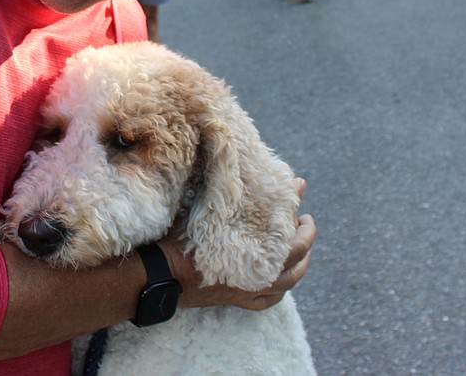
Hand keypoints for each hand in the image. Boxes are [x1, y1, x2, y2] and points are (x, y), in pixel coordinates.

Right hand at [161, 178, 315, 310]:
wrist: (161, 274)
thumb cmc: (181, 237)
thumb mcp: (206, 207)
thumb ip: (227, 191)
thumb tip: (234, 164)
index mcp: (255, 250)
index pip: (291, 233)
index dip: (296, 210)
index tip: (298, 188)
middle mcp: (259, 274)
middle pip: (296, 257)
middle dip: (304, 235)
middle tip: (303, 219)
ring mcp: (251, 289)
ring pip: (289, 282)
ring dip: (299, 262)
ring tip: (301, 247)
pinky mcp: (239, 301)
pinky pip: (270, 300)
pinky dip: (280, 289)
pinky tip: (281, 280)